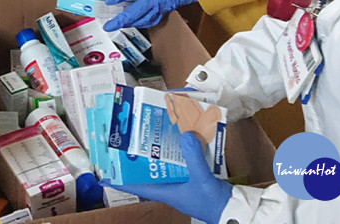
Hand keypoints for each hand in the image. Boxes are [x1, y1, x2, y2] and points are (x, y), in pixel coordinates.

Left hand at [104, 0, 193, 30]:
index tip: (108, 1)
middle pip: (133, 13)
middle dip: (119, 20)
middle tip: (108, 26)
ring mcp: (160, 6)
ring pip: (143, 19)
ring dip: (130, 24)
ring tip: (120, 26)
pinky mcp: (167, 9)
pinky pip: (153, 20)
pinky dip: (144, 23)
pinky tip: (139, 23)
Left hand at [106, 132, 231, 222]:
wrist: (235, 210)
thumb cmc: (213, 202)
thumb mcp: (201, 178)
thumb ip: (193, 156)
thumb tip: (184, 134)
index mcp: (165, 191)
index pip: (136, 185)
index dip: (120, 179)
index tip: (104, 173)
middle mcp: (170, 186)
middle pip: (149, 169)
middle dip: (141, 154)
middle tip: (131, 138)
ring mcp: (182, 182)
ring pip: (166, 163)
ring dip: (162, 149)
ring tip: (154, 130)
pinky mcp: (194, 177)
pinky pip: (183, 161)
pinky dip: (182, 149)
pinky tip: (183, 136)